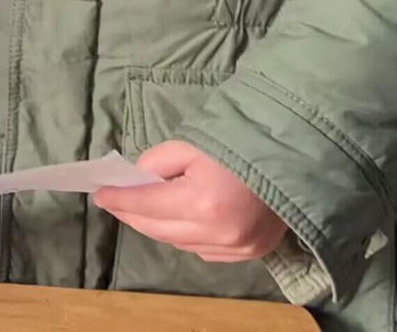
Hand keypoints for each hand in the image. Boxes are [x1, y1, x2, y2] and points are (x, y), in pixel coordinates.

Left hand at [94, 141, 287, 262]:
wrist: (297, 157)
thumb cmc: (242, 143)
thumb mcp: (192, 144)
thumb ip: (158, 163)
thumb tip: (137, 180)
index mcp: (202, 202)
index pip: (147, 205)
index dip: (120, 200)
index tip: (99, 194)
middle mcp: (218, 233)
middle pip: (159, 229)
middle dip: (132, 215)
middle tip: (114, 202)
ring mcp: (236, 248)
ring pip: (180, 243)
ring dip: (158, 227)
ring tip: (140, 210)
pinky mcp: (250, 253)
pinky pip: (204, 251)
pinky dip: (185, 237)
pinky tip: (176, 221)